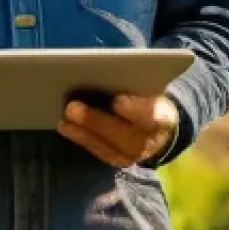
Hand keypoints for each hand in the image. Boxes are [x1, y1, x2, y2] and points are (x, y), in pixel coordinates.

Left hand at [57, 91, 178, 167]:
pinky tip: (65, 126)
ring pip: (108, 146)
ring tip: (64, 117)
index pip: (152, 115)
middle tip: (72, 107)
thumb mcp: (148, 88)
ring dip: (83, 131)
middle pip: (124, 134)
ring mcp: (135, 155)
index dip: (135, 109)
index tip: (117, 101)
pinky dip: (81, 138)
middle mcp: (152, 141)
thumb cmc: (147, 97)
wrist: (158, 126)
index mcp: (164, 117)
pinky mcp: (119, 160)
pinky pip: (99, 151)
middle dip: (96, 121)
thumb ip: (133, 82)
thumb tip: (103, 69)